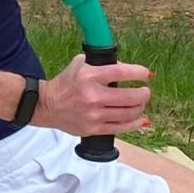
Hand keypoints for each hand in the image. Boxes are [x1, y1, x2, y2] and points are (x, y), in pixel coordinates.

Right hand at [35, 54, 151, 137]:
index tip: (147, 74)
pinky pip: (121, 128)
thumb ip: (100, 63)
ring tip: (140, 103)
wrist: (46, 106)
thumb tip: (124, 66)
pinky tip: (141, 120)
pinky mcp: (93, 129)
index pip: (121, 72)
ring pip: (128, 113)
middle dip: (144, 94)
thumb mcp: (78, 66)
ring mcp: (94, 115)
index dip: (138, 73)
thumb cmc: (65, 85)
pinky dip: (135, 124)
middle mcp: (93, 96)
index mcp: (90, 77)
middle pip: (130, 97)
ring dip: (140, 107)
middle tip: (145, 91)